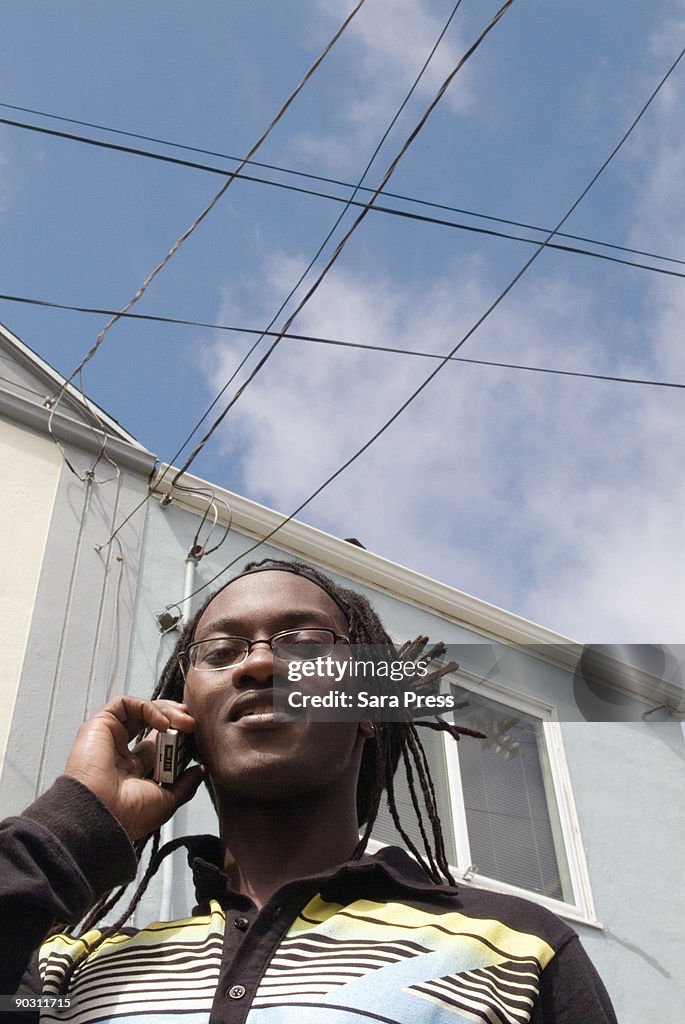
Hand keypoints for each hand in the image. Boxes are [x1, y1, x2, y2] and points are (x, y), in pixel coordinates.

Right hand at [65, 696, 204, 840]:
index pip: (158, 746)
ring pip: (140, 711)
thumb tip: (199, 772)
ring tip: (184, 721)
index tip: (194, 742)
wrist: (101, 814)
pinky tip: (162, 723)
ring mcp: (109, 738)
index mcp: (132, 774)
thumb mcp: (166, 802)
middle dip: (175, 720)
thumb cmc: (125, 815)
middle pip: (151, 725)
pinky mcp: (100, 725)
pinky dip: (148, 708)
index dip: (178, 739)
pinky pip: (126, 704)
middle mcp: (120, 754)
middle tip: (191, 725)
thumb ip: (185, 785)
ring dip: (166, 711)